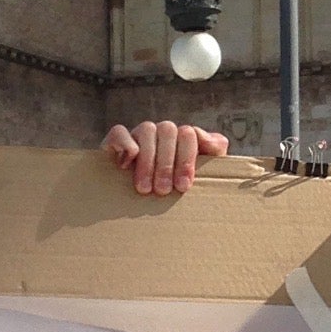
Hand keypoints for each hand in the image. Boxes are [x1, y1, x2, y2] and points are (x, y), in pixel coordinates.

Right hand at [102, 119, 229, 196]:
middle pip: (168, 131)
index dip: (186, 160)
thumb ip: (213, 153)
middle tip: (162, 191)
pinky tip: (126, 165)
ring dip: (147, 160)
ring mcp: (139, 134)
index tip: (183, 186)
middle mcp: (162, 132)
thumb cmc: (177, 188)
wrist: (142, 201)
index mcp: (183, 138)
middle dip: (166, 164)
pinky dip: (124, 144)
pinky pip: (119, 132)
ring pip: (146, 130)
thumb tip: (215, 143)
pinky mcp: (115, 140)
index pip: (188, 134)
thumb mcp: (203, 173)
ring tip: (144, 188)